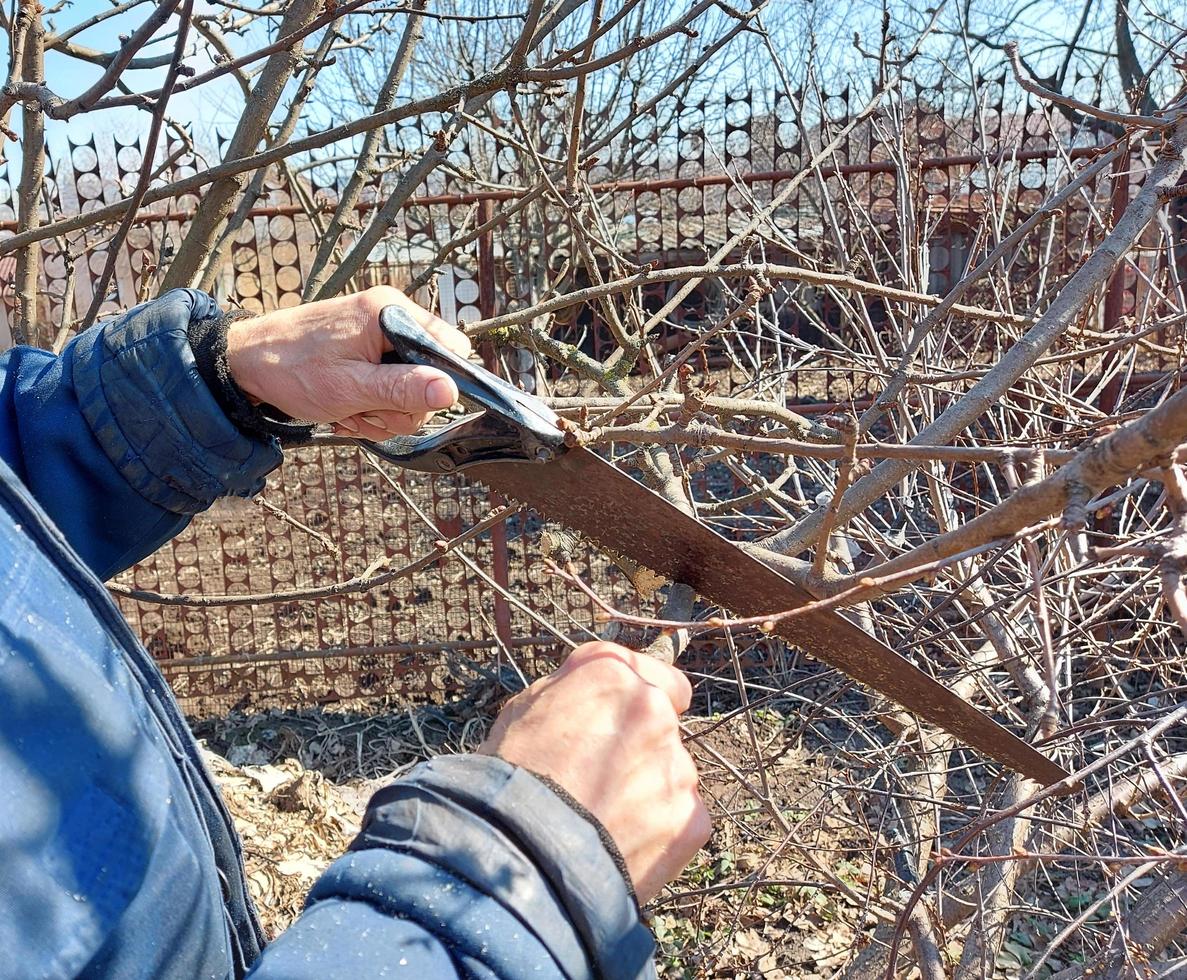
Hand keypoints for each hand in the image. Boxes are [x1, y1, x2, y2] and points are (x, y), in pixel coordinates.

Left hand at [226, 286, 471, 440]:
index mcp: (390, 313)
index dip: (440, 383)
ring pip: (412, 390)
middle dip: (403, 406)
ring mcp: (378, 336)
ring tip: (350, 411)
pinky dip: (372, 407)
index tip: (409, 403)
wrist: (246, 365)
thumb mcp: (351, 388)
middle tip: (366, 411)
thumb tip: (449, 391)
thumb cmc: (291, 369)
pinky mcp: (367, 352)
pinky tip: (348, 409)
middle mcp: (389, 317)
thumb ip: (403, 389)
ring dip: (384, 413)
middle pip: (433, 375)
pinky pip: (390, 388)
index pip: (452, 349)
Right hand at [479, 641, 710, 902]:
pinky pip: (681, 817)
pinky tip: (619, 842)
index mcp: (614, 676)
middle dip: (639, 745)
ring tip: (602, 818)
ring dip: (648, 788)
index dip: (638, 700)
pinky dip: (658, 829)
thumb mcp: (525, 709)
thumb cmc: (511, 780)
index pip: (655, 673)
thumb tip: (593, 691)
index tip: (624, 721)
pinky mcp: (691, 817)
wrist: (524, 858)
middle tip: (600, 778)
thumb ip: (574, 689)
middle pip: (663, 724)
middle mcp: (654, 710)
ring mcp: (678, 765)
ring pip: (671, 772)